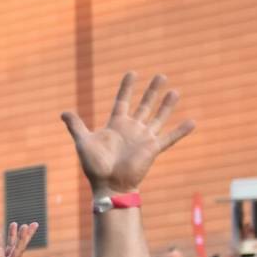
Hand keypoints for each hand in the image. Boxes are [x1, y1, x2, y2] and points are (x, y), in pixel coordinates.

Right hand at [0, 223, 39, 256]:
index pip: (19, 248)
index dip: (24, 237)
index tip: (28, 226)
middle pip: (19, 245)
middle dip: (25, 234)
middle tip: (33, 223)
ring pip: (10, 246)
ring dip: (13, 236)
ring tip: (15, 224)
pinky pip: (0, 250)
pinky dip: (0, 243)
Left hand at [60, 72, 194, 194]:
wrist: (108, 184)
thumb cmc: (94, 166)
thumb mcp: (83, 142)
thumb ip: (75, 126)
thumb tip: (63, 112)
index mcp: (116, 125)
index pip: (122, 101)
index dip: (127, 87)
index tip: (132, 72)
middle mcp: (132, 129)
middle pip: (144, 105)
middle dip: (152, 90)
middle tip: (161, 75)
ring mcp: (143, 138)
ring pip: (158, 117)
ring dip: (167, 105)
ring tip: (175, 91)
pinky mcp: (152, 148)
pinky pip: (169, 138)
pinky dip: (181, 131)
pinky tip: (192, 121)